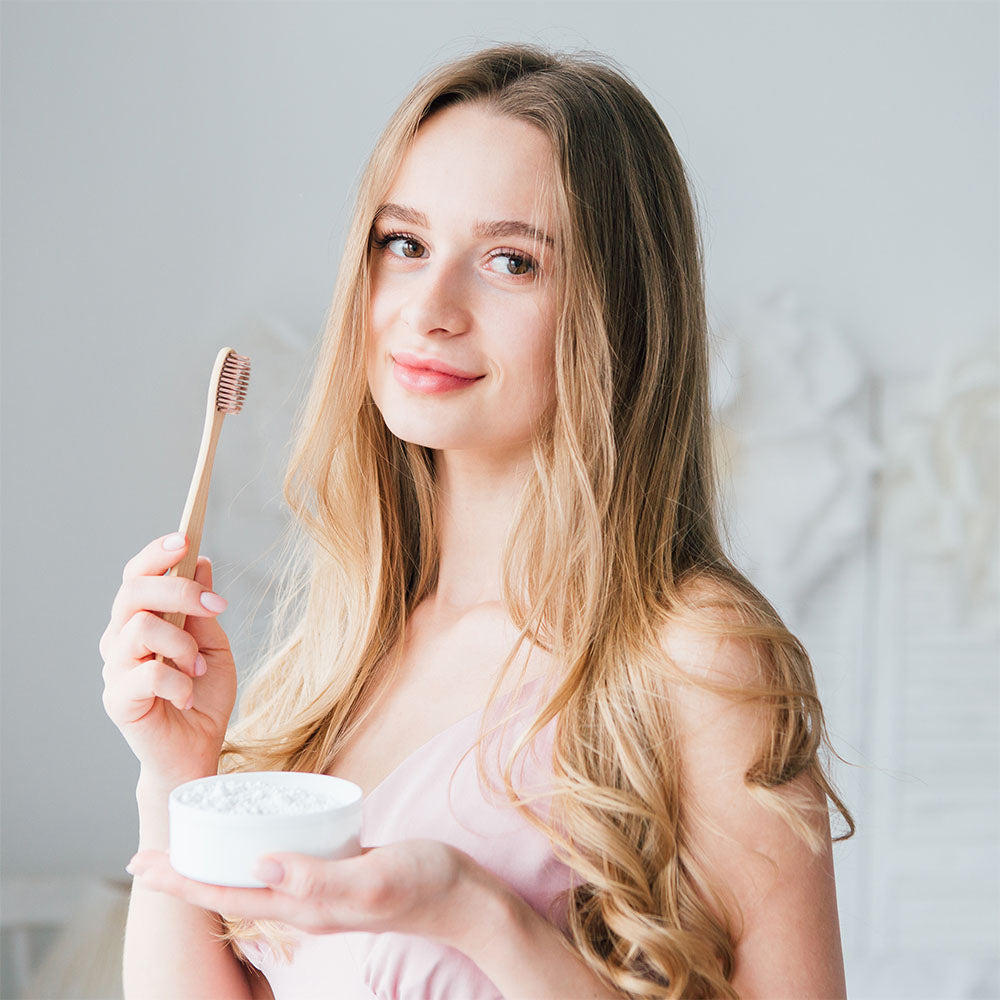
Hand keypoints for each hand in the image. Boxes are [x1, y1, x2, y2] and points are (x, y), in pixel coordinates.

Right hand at [100, 533, 237, 789]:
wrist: (197, 750)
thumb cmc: (203, 695)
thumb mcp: (214, 644)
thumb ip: (203, 608)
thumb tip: (202, 562)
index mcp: (142, 619)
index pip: (137, 575)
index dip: (156, 554)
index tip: (185, 538)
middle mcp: (120, 638)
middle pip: (134, 592)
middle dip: (177, 589)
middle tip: (215, 606)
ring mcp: (114, 669)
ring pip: (141, 628)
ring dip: (183, 645)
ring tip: (198, 668)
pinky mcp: (117, 700)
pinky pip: (148, 674)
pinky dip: (178, 682)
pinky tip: (188, 693)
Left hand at [126, 839, 486, 946]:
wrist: (465, 897)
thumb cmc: (426, 885)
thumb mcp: (374, 878)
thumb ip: (319, 878)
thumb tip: (259, 865)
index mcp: (304, 907)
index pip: (226, 897)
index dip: (182, 881)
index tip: (141, 864)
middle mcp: (304, 903)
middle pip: (230, 890)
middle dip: (187, 874)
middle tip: (149, 849)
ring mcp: (320, 890)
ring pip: (252, 877)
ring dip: (215, 862)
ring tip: (190, 839)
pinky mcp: (337, 872)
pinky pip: (282, 863)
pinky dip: (254, 847)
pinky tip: (255, 831)